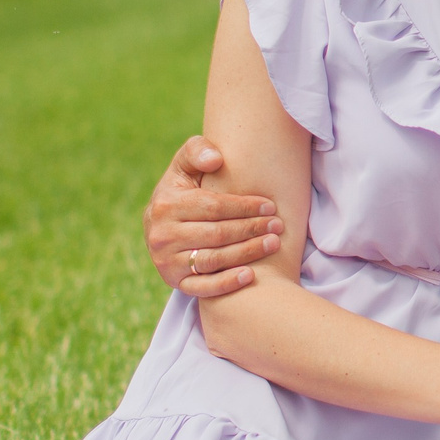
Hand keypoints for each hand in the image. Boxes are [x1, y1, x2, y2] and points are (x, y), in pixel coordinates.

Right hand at [142, 135, 281, 297]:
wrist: (160, 225)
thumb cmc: (182, 190)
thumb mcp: (184, 165)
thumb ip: (197, 151)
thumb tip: (216, 159)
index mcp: (166, 205)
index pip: (212, 207)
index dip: (244, 207)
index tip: (270, 206)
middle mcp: (162, 235)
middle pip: (216, 234)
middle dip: (251, 229)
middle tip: (278, 225)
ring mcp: (167, 261)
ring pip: (213, 260)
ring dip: (247, 253)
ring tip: (273, 243)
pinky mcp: (174, 282)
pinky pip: (202, 288)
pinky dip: (226, 283)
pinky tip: (250, 275)